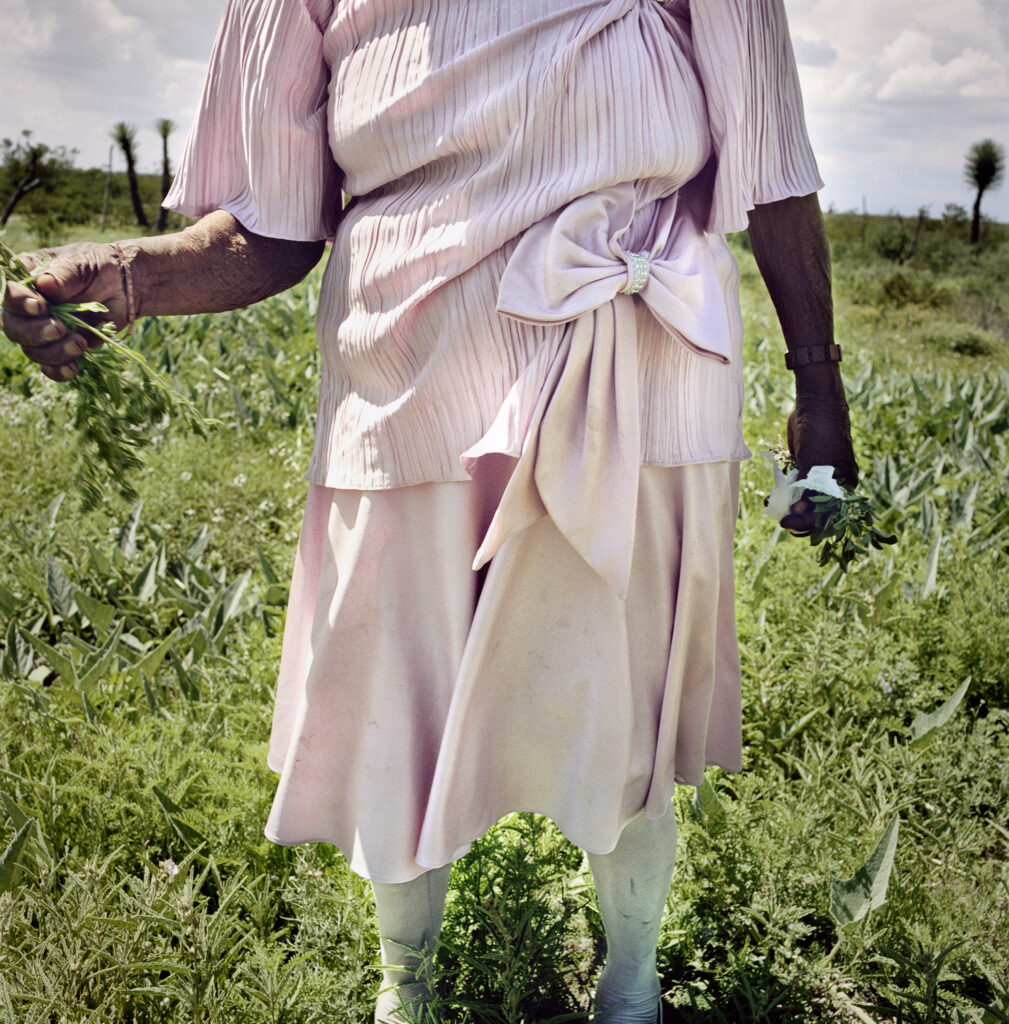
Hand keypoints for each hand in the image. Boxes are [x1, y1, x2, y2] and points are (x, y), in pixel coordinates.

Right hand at [1, 242, 125, 381]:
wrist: (124, 286)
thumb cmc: (97, 267)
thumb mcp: (80, 263)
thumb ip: (63, 275)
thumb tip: (44, 285)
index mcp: (25, 281)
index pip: (8, 294)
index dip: (18, 303)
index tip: (40, 307)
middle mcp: (28, 308)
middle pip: (14, 327)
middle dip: (35, 332)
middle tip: (59, 329)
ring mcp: (43, 329)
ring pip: (32, 350)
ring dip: (53, 352)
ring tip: (79, 343)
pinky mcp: (61, 347)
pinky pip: (51, 366)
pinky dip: (59, 371)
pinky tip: (73, 369)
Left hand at [781, 389, 858, 534]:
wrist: (815, 403)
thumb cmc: (822, 433)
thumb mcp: (817, 464)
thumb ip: (810, 488)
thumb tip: (799, 511)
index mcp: (845, 486)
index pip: (827, 517)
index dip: (806, 523)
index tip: (785, 523)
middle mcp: (833, 484)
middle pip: (815, 511)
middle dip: (796, 517)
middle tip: (778, 518)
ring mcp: (818, 475)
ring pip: (802, 500)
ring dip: (786, 506)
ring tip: (769, 506)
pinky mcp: (804, 466)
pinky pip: (794, 487)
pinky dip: (782, 494)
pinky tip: (768, 498)